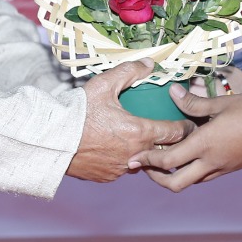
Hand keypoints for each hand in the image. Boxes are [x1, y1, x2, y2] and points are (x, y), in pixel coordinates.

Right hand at [65, 60, 190, 182]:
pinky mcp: (108, 177)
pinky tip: (119, 148)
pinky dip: (127, 159)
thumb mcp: (104, 85)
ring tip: (145, 139)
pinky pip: (125, 169)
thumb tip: (150, 64)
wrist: (51, 139)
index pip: (176, 133)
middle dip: (172, 143)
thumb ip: (129, 72)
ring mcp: (121, 169)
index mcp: (139, 132)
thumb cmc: (78, 112)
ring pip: (144, 161)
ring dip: (147, 152)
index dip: (186, 127)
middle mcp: (135, 154)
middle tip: (174, 133)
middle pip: (165, 151)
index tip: (191, 123)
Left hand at [132, 85, 241, 191]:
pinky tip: (186, 157)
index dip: (148, 160)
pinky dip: (190, 172)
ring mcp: (222, 168)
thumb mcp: (220, 103)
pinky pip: (204, 177)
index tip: (135, 156)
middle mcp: (211, 162)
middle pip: (175, 183)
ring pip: (190, 182)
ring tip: (162, 161)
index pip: (168, 160)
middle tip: (144, 166)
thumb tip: (172, 93)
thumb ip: (193, 102)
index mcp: (205, 144)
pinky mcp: (230, 169)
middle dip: (155, 178)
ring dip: (173, 175)